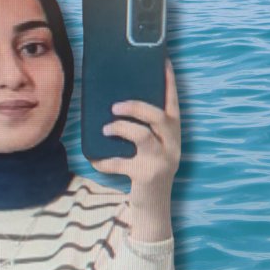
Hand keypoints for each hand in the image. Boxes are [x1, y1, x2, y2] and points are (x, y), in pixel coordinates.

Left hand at [91, 59, 181, 240]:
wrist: (154, 208)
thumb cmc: (148, 169)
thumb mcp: (153, 147)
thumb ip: (145, 129)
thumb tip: (115, 103)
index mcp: (174, 134)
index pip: (174, 103)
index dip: (169, 82)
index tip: (163, 61)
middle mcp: (172, 146)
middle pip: (158, 117)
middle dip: (136, 107)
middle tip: (115, 107)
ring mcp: (161, 161)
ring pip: (143, 136)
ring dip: (121, 128)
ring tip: (106, 127)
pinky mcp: (146, 176)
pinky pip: (121, 164)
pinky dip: (105, 161)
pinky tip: (95, 160)